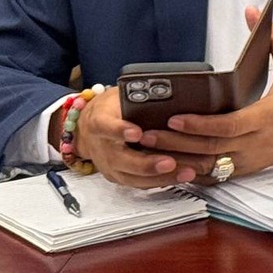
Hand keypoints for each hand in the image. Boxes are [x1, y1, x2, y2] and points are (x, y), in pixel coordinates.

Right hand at [68, 88, 212, 188]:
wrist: (87, 129)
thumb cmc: (111, 108)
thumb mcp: (120, 95)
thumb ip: (138, 96)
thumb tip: (169, 90)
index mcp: (99, 122)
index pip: (105, 127)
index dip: (120, 131)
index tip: (137, 133)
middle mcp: (102, 147)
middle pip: (121, 159)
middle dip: (146, 163)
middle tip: (169, 162)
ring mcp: (109, 165)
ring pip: (132, 176)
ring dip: (160, 177)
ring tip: (186, 172)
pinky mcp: (117, 176)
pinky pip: (138, 183)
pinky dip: (160, 181)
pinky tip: (181, 177)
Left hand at [136, 8, 272, 179]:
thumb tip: (254, 13)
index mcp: (268, 116)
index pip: (227, 127)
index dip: (199, 125)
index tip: (175, 118)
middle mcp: (258, 142)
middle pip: (210, 149)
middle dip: (175, 143)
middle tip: (145, 135)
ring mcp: (253, 158)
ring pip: (210, 166)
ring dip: (179, 159)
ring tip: (150, 151)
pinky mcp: (251, 166)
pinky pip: (217, 174)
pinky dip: (194, 172)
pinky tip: (174, 165)